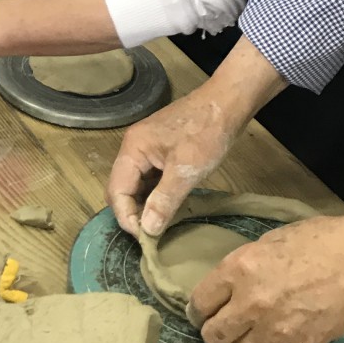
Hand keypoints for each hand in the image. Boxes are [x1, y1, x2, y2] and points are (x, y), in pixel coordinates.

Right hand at [107, 84, 247, 238]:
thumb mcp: (186, 170)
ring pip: (136, 184)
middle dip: (132, 212)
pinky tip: (167, 207)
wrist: (227, 104)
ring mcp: (147, 148)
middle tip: (150, 235)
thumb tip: (146, 230)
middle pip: (121, 187)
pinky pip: (149, 178)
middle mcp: (133, 147)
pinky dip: (154, 194)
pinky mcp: (160, 150)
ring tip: (158, 225)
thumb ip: (164, 200)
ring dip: (143, 205)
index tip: (144, 238)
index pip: (116, 190)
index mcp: (133, 149)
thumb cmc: (206, 133)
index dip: (126, 216)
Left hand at [187, 193, 343, 342]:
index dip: (200, 310)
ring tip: (255, 339)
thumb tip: (230, 285)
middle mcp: (250, 302)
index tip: (205, 313)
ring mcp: (275, 329)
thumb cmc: (322, 240)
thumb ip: (245, 265)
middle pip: (213, 336)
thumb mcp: (271, 240)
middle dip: (216, 334)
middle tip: (228, 330)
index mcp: (239, 268)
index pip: (199, 302)